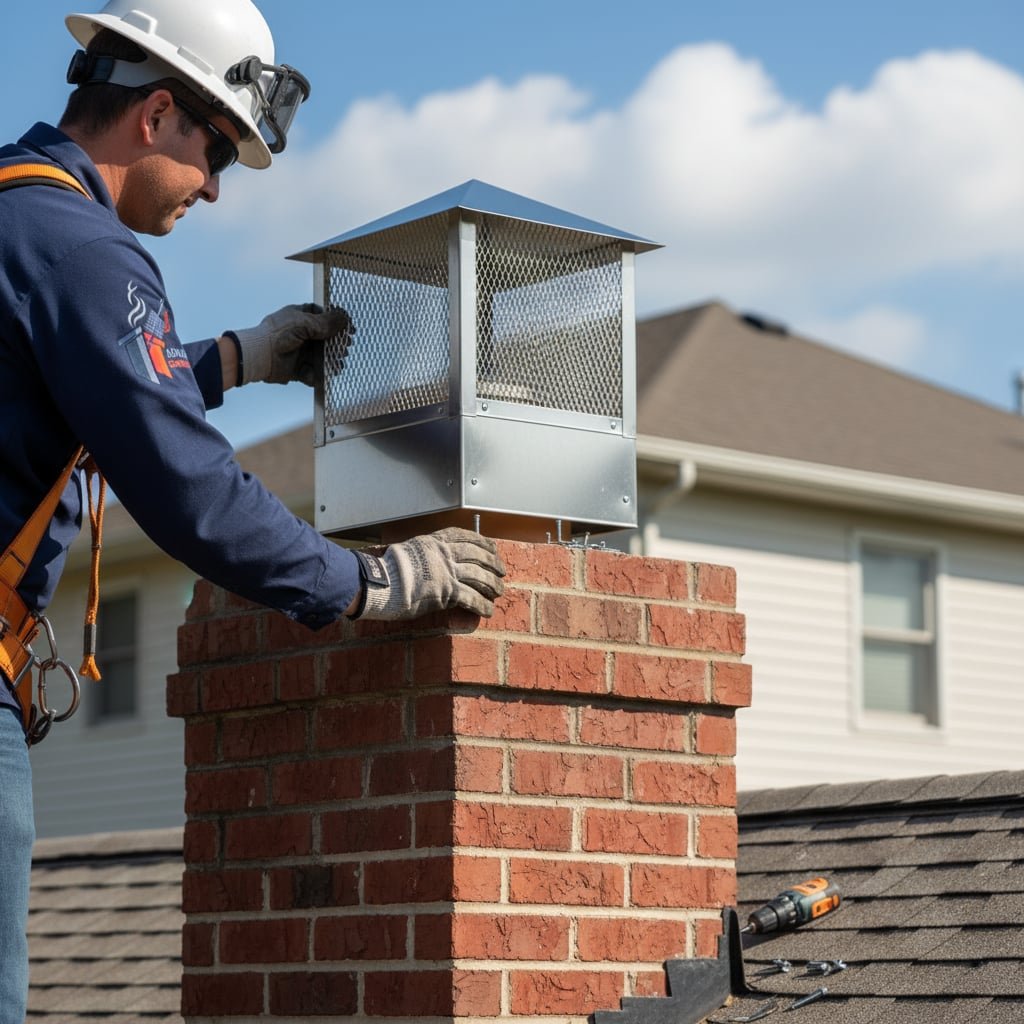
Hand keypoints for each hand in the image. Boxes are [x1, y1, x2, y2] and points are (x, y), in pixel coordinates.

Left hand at [227, 303, 352, 385]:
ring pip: (323, 357)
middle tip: (344, 347)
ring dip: (333, 361)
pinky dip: (321, 375)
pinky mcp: (298, 368)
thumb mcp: (304, 323)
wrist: (260, 355)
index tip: (348, 329)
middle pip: (327, 339)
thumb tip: (344, 319)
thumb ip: (325, 323)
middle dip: (337, 344)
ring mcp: (301, 352)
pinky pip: (314, 372)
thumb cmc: (277, 334)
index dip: (337, 323)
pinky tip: (328, 374)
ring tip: (338, 364)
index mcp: (301, 317)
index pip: (324, 317)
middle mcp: (302, 334)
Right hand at [354, 528, 505, 619]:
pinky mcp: (447, 591)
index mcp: (436, 541)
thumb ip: (429, 552)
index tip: (493, 546)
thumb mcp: (412, 549)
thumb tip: (438, 559)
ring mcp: (447, 572)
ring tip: (499, 591)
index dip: (483, 542)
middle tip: (502, 571)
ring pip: (479, 576)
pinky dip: (482, 605)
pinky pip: (471, 597)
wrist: (382, 583)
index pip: (466, 536)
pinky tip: (487, 610)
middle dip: (493, 563)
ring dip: (492, 585)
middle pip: (478, 555)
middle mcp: (445, 554)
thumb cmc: (390, 569)